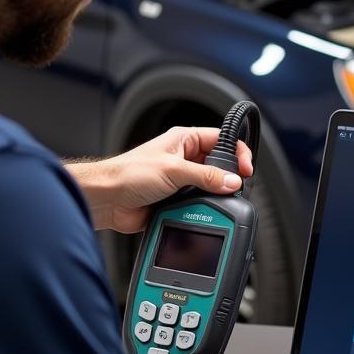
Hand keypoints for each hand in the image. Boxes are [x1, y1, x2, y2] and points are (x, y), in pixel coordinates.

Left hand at [66, 126, 253, 232]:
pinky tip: (202, 213)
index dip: (237, 152)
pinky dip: (202, 210)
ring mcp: (180, 181)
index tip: (246, 169)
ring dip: (213, 196)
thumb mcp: (173, 170)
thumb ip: (206, 176)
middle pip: (219, 166)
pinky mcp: (175, 200)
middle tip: (236, 188)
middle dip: (227, 177)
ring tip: (218, 202)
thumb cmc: (128, 174)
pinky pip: (197, 205)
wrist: (107, 200)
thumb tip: (231, 181)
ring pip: (209, 188)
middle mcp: (183, 158)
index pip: (221, 140)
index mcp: (184, 140)